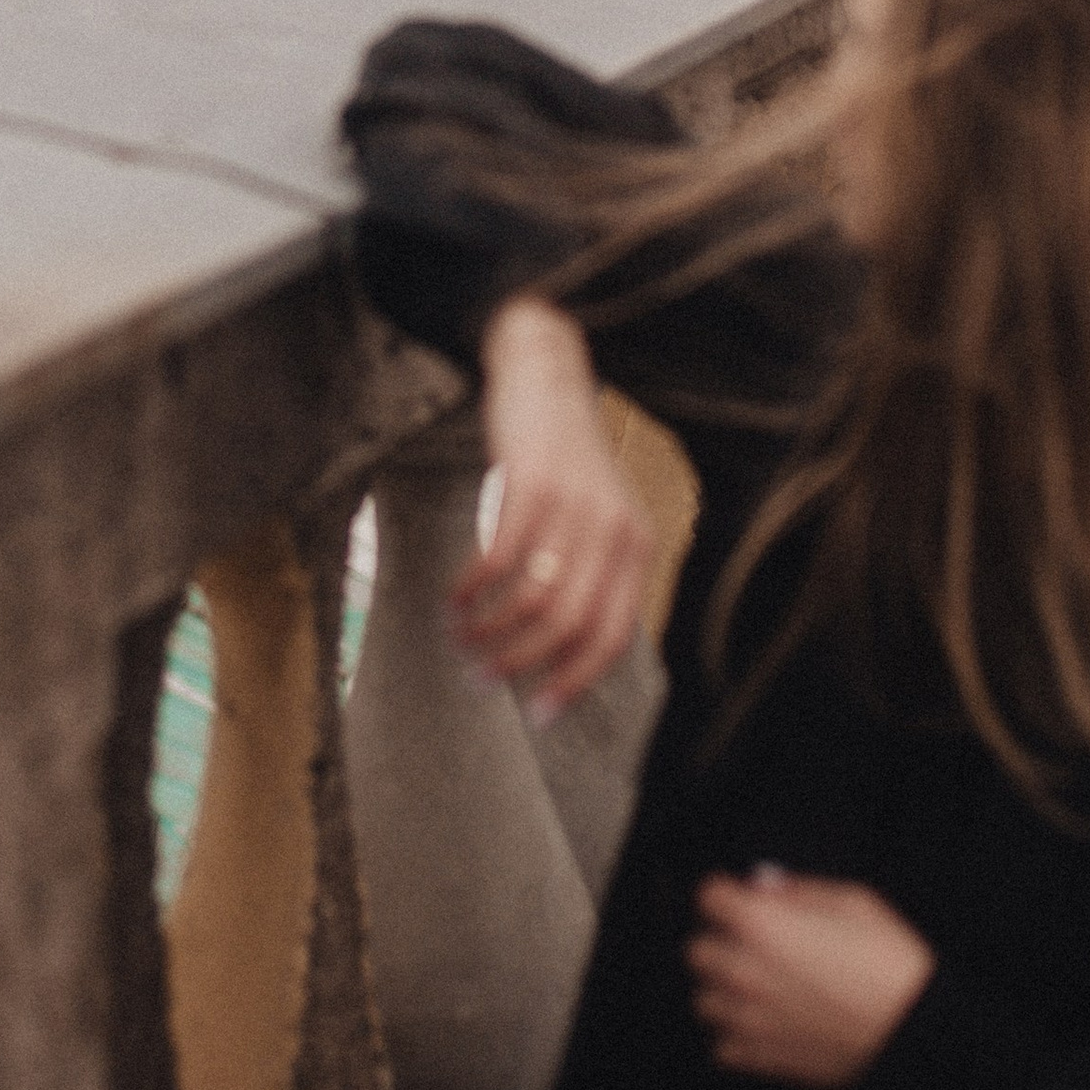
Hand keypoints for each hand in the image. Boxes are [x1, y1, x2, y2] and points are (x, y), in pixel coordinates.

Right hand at [453, 296, 653, 725]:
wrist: (547, 374)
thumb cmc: (565, 459)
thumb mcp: (598, 517)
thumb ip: (592, 575)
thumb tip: (564, 655)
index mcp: (636, 547)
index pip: (613, 636)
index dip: (575, 682)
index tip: (538, 714)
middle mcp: (615, 529)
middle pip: (568, 626)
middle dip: (520, 663)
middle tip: (480, 677)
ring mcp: (576, 505)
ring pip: (532, 597)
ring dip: (489, 630)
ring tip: (460, 638)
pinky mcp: (533, 482)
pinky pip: (499, 556)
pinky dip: (471, 588)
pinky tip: (453, 597)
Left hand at [687, 870, 933, 1087]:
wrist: (913, 1032)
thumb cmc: (890, 966)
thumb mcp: (854, 902)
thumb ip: (800, 891)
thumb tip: (769, 889)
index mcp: (761, 924)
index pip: (708, 896)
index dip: (728, 894)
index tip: (741, 898)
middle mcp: (743, 970)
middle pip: (697, 949)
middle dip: (721, 941)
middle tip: (754, 943)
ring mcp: (747, 1018)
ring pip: (704, 1000)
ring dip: (725, 990)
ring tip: (759, 987)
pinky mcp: (760, 1057)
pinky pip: (722, 1046)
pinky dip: (737, 1036)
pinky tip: (765, 1024)